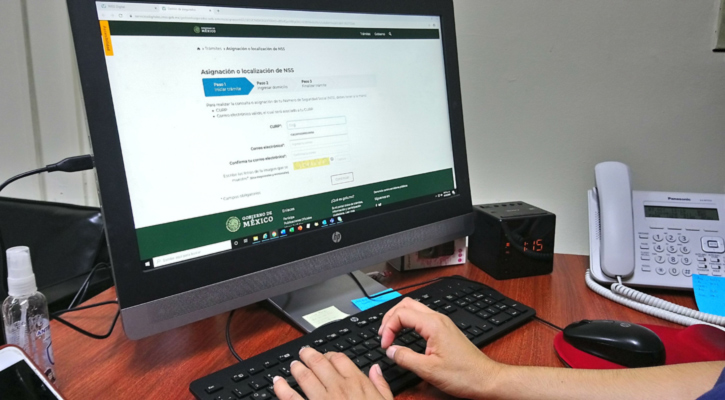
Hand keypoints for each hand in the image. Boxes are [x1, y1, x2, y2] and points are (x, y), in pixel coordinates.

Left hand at [273, 347, 393, 399]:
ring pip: (304, 376)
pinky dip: (281, 388)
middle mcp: (338, 388)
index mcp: (358, 384)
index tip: (326, 356)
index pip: (340, 359)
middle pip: (319, 363)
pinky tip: (277, 382)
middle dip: (309, 356)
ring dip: (296, 368)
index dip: (330, 354)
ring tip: (293, 366)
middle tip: (303, 353)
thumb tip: (375, 369)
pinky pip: (291, 398)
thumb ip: (380, 385)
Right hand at [378, 297, 502, 398]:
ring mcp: (442, 323)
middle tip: (383, 335)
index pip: (401, 314)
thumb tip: (390, 350)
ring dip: (399, 319)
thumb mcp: (429, 370)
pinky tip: (405, 335)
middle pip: (406, 304)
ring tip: (390, 335)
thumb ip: (405, 358)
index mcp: (433, 325)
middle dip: (390, 317)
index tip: (385, 345)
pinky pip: (422, 318)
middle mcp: (438, 319)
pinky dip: (409, 323)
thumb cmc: (464, 375)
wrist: (486, 379)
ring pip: (414, 309)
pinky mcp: (445, 330)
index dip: (388, 328)